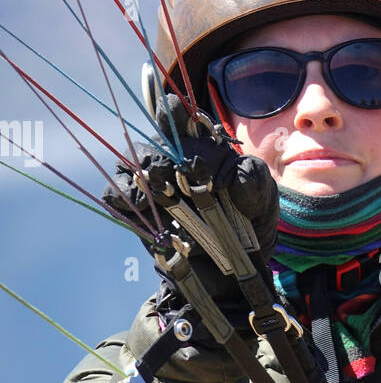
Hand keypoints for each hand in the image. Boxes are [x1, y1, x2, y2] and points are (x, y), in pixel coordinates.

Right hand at [104, 95, 278, 322]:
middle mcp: (173, 162)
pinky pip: (114, 195)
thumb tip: (235, 173)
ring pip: (129, 163)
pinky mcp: (137, 213)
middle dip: (162, 149)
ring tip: (162, 188)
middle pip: (152, 140)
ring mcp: (153, 187)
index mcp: (203, 147)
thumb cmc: (251, 226)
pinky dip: (124, 197)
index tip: (176, 108)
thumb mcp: (264, 200)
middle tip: (175, 167)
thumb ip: (254, 180)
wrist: (236, 273)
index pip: (181, 118)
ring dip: (143, 171)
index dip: (174, 111)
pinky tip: (145, 207)